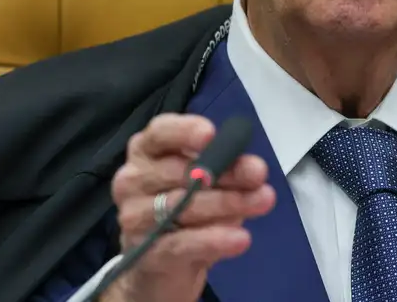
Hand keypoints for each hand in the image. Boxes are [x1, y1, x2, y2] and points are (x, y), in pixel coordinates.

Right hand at [106, 114, 275, 301]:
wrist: (160, 266)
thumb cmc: (186, 209)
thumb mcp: (209, 184)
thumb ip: (228, 171)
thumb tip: (254, 169)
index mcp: (147, 151)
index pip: (160, 133)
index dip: (184, 131)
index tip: (212, 135)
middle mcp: (133, 179)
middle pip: (179, 170)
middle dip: (225, 172)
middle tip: (259, 175)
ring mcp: (134, 217)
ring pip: (182, 206)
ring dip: (227, 203)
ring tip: (263, 201)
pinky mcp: (144, 253)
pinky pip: (181, 244)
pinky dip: (214, 240)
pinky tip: (241, 238)